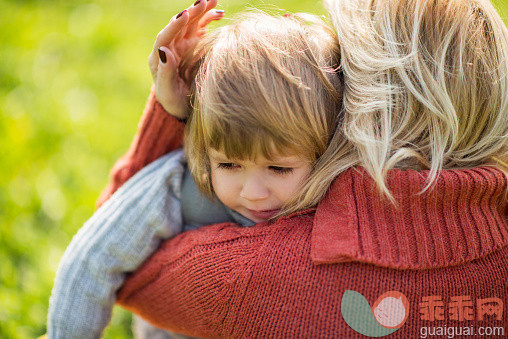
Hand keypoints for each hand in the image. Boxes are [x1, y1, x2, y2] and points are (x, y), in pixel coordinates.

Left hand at [149, 0, 223, 118]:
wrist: (182, 106)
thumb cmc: (173, 102)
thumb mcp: (168, 92)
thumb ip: (165, 73)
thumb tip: (164, 51)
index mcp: (159, 58)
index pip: (165, 37)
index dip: (174, 25)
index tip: (184, 14)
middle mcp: (170, 47)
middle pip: (179, 26)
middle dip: (191, 12)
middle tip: (203, 1)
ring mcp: (183, 45)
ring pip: (191, 23)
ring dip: (201, 11)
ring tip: (213, 0)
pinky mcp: (195, 46)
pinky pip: (201, 28)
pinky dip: (209, 19)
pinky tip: (219, 13)